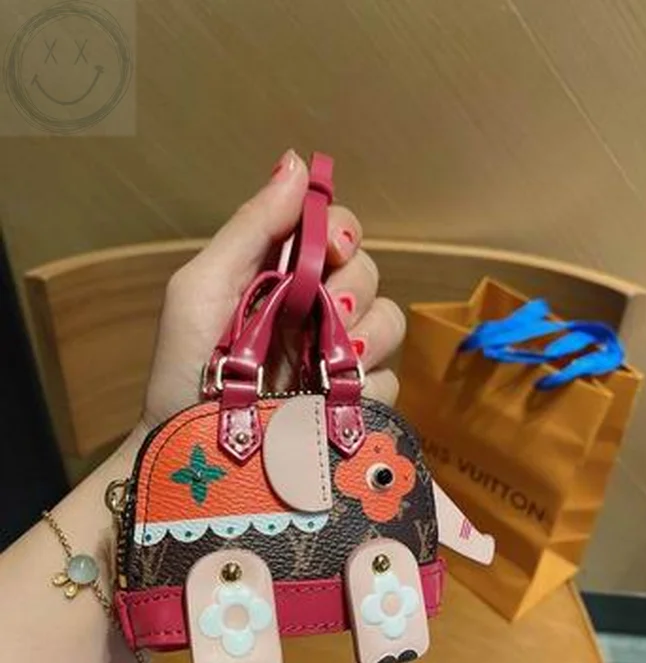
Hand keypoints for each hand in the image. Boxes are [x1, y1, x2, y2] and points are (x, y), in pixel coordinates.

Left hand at [142, 150, 404, 431]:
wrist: (191, 447)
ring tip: (330, 362)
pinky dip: (368, 386)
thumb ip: (251, 228)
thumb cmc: (186, 364)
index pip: (336, 231)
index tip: (333, 248)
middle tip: (328, 312)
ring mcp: (339, 358)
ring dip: (368, 336)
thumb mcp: (203, 288)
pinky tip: (333, 399)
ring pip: (390, 322)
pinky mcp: (355, 404)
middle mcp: (317, 309)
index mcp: (283, 274)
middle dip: (354, 286)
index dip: (343, 232)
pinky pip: (388, 380)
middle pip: (369, 272)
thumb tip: (299, 162)